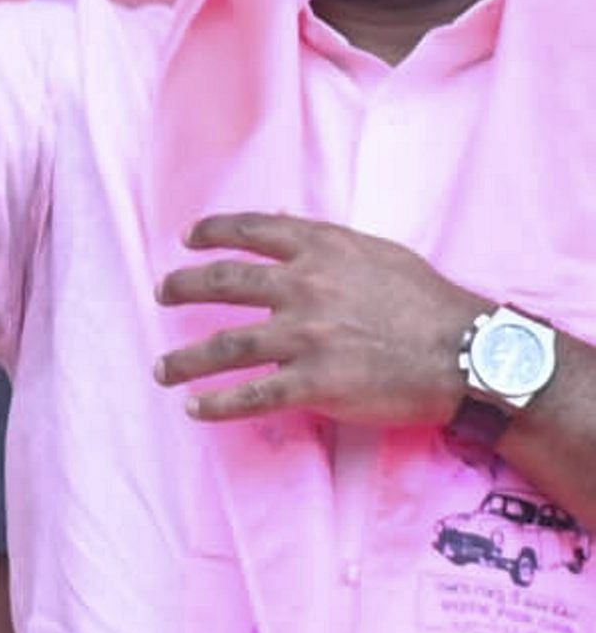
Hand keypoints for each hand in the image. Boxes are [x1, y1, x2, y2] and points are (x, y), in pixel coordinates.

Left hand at [154, 212, 484, 426]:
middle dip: (182, 287)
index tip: (188, 239)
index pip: (251, 230)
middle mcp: (304, 287)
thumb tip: (282, 222)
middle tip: (162, 293)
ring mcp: (305, 336)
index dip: (212, 231)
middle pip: (222, 282)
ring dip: (183, 360)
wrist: (470, 353)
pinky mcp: (315, 382)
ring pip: (223, 346)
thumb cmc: (431, 303)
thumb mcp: (381, 254)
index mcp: (322, 249)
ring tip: (162, 369)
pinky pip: (250, 396)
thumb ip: (328, 243)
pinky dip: (216, 405)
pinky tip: (195, 410)